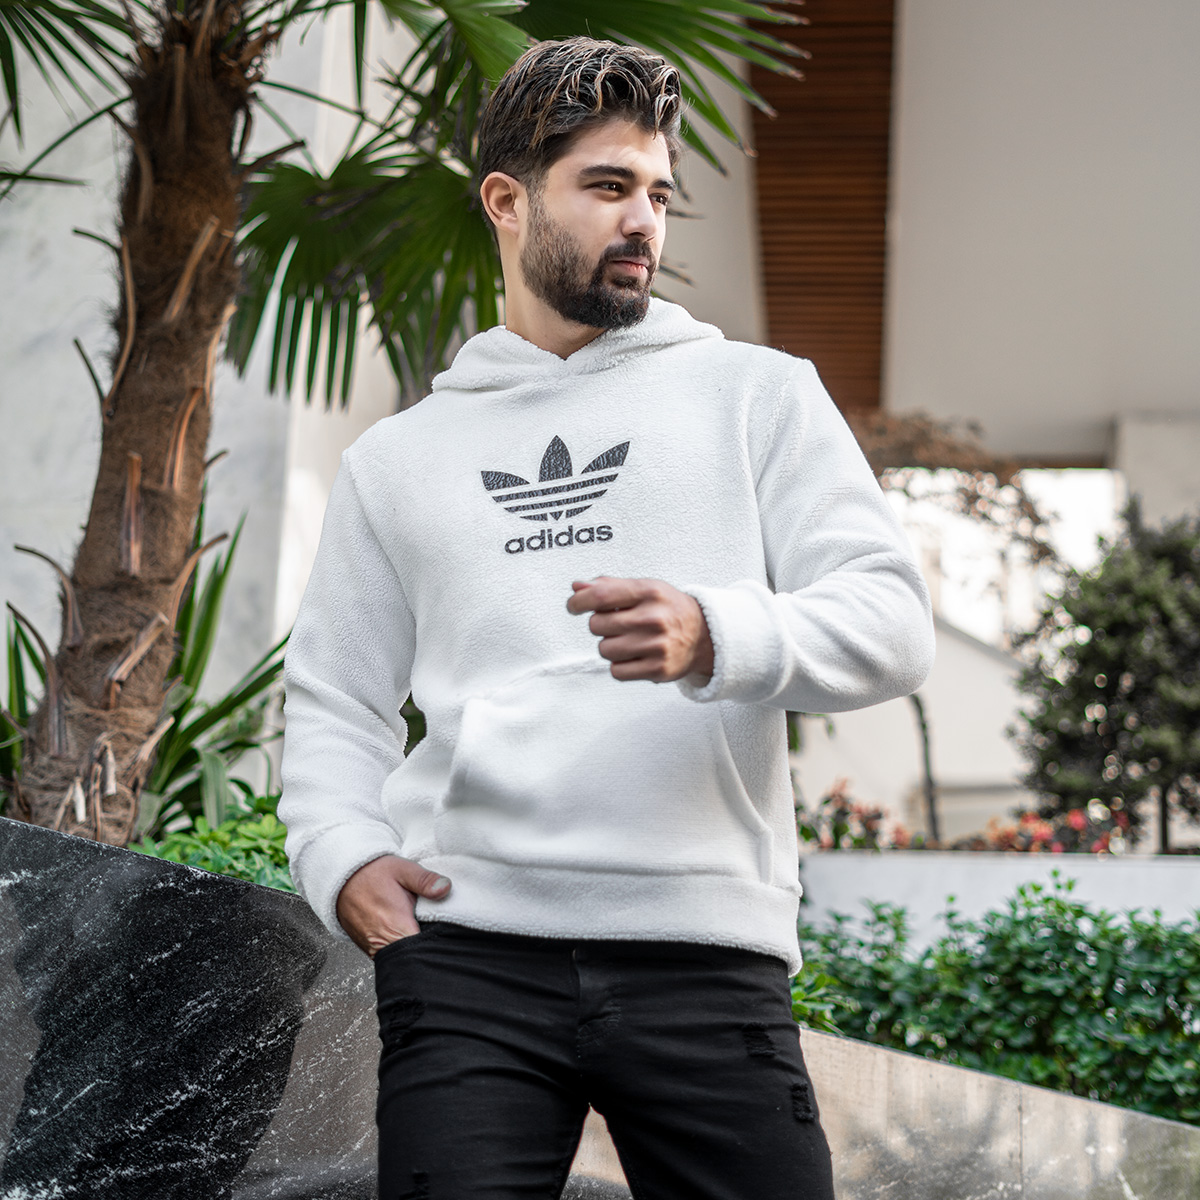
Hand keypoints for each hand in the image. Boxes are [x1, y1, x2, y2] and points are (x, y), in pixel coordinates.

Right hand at [335, 855, 450, 956]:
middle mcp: (382, 944)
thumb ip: (425, 880)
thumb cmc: (371, 874)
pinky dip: (399, 943)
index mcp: (395, 927)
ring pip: (400, 957)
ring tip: (416, 924)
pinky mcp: (369, 948)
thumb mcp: (402, 870)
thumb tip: (446, 888)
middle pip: (413, 958)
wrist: (341, 877)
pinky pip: (388, 953)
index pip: (422, 952)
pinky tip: (404, 927)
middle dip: (425, 945)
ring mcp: (373, 949)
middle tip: (432, 926)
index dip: (436, 945)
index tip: (445, 933)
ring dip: (411, 945)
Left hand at [567, 576, 713, 683]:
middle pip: (597, 625)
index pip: (601, 596)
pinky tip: (634, 656)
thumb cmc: (667, 609)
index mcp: (650, 592)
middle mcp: (654, 618)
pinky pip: (616, 671)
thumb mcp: (644, 589)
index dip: (578, 602)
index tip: (573, 606)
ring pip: (604, 649)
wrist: (704, 636)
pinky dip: (620, 665)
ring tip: (629, 640)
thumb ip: (609, 586)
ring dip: (609, 646)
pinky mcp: (658, 669)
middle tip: (617, 624)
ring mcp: (657, 646)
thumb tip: (577, 587)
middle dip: (600, 624)